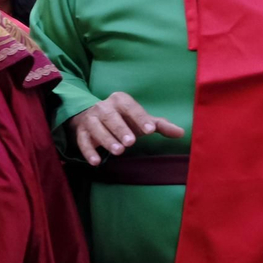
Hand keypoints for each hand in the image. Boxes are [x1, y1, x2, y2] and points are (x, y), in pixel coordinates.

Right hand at [69, 92, 185, 165]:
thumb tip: (181, 133)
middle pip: (111, 117)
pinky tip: (96, 162)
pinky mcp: (80, 132)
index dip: (140, 117)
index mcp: (120, 100)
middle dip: (120, 129)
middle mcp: (103, 107)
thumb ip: (159, 126)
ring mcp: (90, 119)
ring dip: (106, 140)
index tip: (151, 130)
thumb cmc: (123, 119)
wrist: (92, 117)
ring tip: (118, 151)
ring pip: (96, 128)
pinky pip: (82, 141)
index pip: (130, 107)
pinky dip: (88, 152)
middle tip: (131, 142)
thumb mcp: (141, 120)